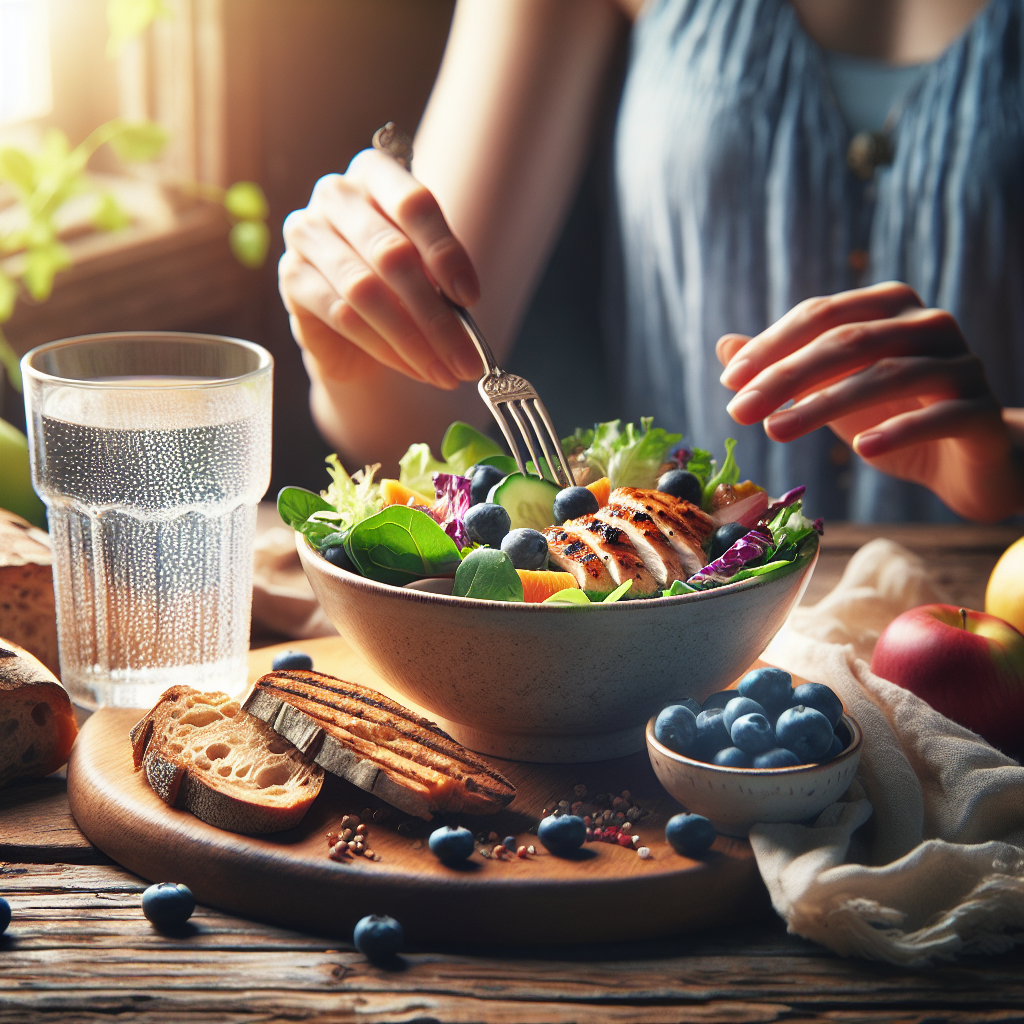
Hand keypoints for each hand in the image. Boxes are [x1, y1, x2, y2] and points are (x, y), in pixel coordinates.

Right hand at [278, 148, 482, 390]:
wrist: (352, 322)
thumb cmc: (398, 282)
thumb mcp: (427, 270)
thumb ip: (441, 277)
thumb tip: (463, 309)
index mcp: (375, 174)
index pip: (414, 204)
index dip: (445, 253)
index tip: (471, 299)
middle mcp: (335, 194)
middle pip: (392, 253)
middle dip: (436, 315)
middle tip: (466, 357)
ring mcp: (306, 233)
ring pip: (366, 291)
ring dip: (413, 340)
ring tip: (445, 371)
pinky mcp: (291, 277)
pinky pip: (343, 316)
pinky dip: (385, 348)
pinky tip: (414, 368)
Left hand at [716, 281, 1023, 522]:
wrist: (964, 464)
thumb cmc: (889, 417)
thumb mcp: (828, 391)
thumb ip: (782, 368)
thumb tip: (724, 346)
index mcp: (890, 306)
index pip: (821, 314)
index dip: (772, 346)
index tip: (729, 382)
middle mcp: (931, 324)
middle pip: (848, 341)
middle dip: (786, 376)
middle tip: (738, 411)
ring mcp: (963, 364)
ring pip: (887, 376)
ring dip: (824, 404)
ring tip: (775, 431)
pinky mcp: (983, 412)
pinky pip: (940, 415)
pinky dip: (899, 429)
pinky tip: (861, 449)